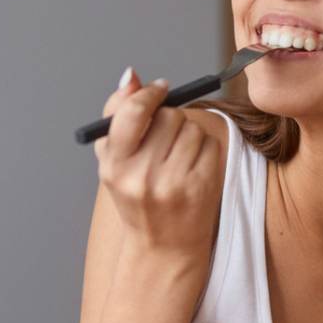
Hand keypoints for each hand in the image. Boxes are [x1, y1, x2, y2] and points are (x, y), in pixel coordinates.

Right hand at [95, 69, 223, 261]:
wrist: (164, 246)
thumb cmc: (136, 196)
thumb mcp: (113, 161)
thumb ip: (117, 114)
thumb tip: (132, 76)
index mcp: (115, 166)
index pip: (133, 112)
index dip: (150, 94)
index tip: (160, 89)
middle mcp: (143, 176)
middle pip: (169, 116)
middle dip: (170, 118)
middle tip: (165, 136)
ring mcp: (175, 184)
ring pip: (192, 128)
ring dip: (188, 134)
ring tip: (178, 157)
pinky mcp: (202, 187)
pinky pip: (210, 144)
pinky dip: (204, 149)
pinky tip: (193, 167)